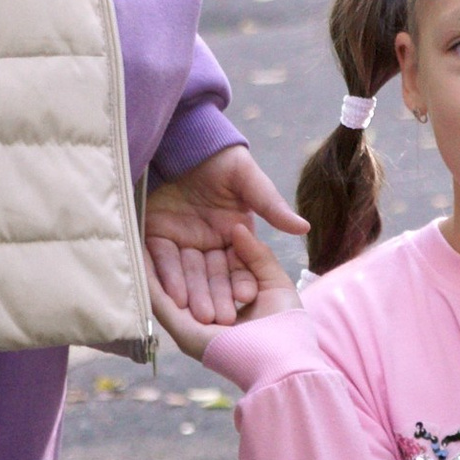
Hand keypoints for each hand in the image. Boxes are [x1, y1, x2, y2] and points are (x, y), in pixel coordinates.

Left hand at [143, 143, 304, 330]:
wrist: (186, 139)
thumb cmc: (223, 159)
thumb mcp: (249, 181)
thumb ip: (272, 206)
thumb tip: (304, 228)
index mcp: (233, 236)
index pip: (239, 264)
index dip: (242, 280)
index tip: (247, 296)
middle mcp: (207, 245)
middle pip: (212, 276)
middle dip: (215, 297)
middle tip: (219, 320)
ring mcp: (182, 242)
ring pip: (188, 274)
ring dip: (192, 294)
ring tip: (196, 315)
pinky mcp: (156, 235)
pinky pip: (162, 260)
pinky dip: (167, 276)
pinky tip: (173, 295)